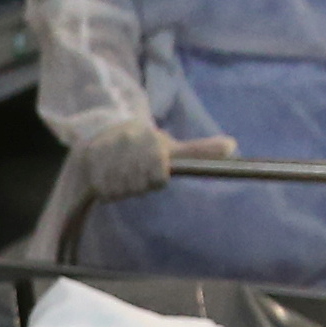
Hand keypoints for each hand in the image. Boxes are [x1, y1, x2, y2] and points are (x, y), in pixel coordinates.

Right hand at [76, 123, 233, 201]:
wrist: (103, 134)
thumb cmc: (144, 144)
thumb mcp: (171, 145)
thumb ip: (200, 150)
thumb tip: (233, 145)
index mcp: (149, 137)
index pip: (158, 174)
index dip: (158, 177)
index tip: (157, 170)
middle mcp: (127, 144)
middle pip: (141, 184)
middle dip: (142, 183)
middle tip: (139, 173)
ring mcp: (107, 156)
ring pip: (125, 189)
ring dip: (127, 187)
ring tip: (126, 174)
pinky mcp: (92, 167)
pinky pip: (108, 192)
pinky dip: (112, 190)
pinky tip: (113, 178)